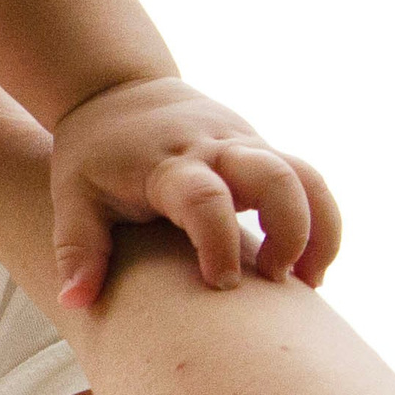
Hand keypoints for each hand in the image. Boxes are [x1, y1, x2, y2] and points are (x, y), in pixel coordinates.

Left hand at [50, 76, 340, 305]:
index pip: (205, 198)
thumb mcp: (74, 196)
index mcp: (168, 164)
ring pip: (305, 175)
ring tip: (306, 282)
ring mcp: (244, 146)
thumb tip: (74, 302)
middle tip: (274, 279)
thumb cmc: (94, 155)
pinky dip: (319, 221)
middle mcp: (215, 150)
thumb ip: (77, 249)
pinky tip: (306, 268)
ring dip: (319, 229)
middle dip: (290, 231)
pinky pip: (308, 179)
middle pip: (275, 176)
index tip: (222, 285)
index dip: (219, 243)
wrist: (119, 91)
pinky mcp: (261, 150)